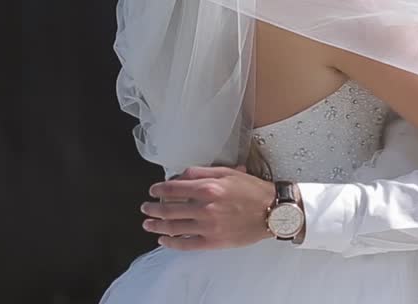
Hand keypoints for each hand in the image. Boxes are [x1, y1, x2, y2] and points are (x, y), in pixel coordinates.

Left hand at [140, 166, 276, 250]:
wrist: (272, 211)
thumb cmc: (252, 190)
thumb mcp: (228, 172)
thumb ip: (202, 172)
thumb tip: (180, 176)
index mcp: (208, 187)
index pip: (173, 188)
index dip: (159, 189)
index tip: (153, 190)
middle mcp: (205, 207)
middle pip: (169, 210)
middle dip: (153, 209)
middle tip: (145, 208)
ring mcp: (208, 226)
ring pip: (174, 228)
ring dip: (157, 226)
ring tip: (148, 224)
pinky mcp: (213, 241)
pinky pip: (186, 244)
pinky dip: (172, 243)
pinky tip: (164, 240)